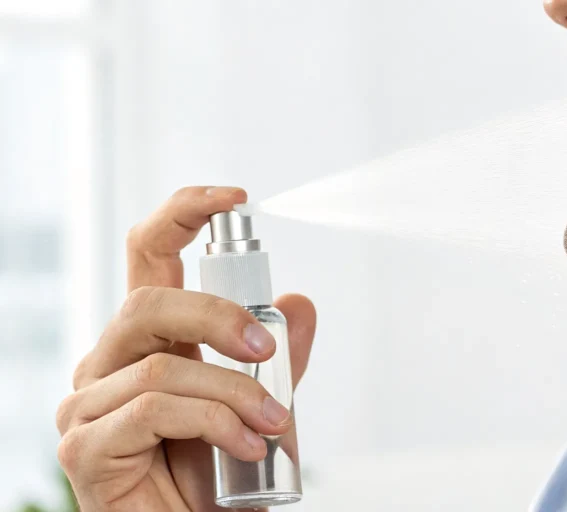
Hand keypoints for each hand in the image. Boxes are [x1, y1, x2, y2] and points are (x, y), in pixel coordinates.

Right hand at [55, 187, 316, 511]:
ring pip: (162, 365)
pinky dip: (215, 423)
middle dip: (220, 317)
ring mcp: (89, 405)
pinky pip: (154, 409)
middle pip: (148, 301)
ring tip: (271, 426)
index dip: (185, 213)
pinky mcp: (85, 446)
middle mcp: (109, 364)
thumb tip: (299, 302)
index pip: (149, 254)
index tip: (236, 199)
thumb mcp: (263, 407)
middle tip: (268, 351)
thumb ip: (279, 360)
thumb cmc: (219, 476)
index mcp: (149, 340)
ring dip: (234, 393)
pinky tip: (245, 447)